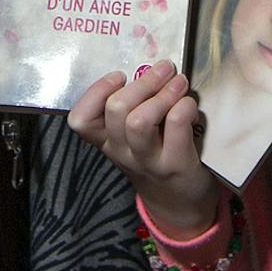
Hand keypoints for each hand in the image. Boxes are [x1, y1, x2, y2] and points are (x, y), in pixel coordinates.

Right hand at [68, 63, 220, 243]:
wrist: (180, 203)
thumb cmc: (157, 155)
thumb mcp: (134, 138)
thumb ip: (132, 108)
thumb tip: (146, 66)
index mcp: (107, 142)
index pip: (80, 120)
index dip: (96, 91)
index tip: (120, 76)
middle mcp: (122, 153)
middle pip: (116, 109)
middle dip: (143, 82)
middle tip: (165, 68)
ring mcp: (147, 161)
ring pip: (140, 120)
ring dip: (163, 94)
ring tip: (179, 83)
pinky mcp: (175, 165)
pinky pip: (175, 123)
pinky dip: (185, 106)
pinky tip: (191, 106)